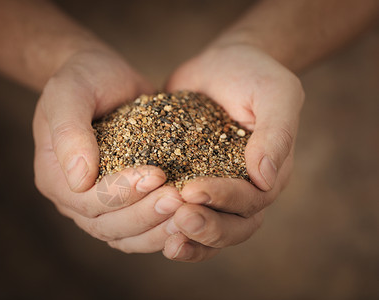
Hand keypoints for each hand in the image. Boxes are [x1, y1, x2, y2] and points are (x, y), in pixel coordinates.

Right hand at [33, 48, 183, 249]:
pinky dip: (163, 230)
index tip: (157, 173)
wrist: (103, 76)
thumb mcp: (69, 93)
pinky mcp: (126, 201)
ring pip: (127, 235)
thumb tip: (79, 180)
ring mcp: (101, 205)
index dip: (122, 193)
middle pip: (109, 226)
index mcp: (56, 178)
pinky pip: (142, 229)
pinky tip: (189, 220)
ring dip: (158, 230)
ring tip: (190, 213)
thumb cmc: (83, 79)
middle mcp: (75, 199)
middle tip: (180, 198)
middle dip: (146, 214)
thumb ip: (69, 133)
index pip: (88, 201)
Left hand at [163, 44, 303, 261]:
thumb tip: (265, 179)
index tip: (192, 189)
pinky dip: (166, 227)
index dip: (223, 199)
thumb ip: (276, 133)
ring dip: (188, 239)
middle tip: (178, 220)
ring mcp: (215, 189)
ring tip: (164, 241)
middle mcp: (243, 189)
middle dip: (206, 229)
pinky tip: (145, 226)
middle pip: (232, 227)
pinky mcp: (187, 182)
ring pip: (208, 229)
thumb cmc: (253, 74)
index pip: (250, 200)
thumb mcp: (275, 93)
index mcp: (268, 173)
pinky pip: (182, 213)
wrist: (220, 66)